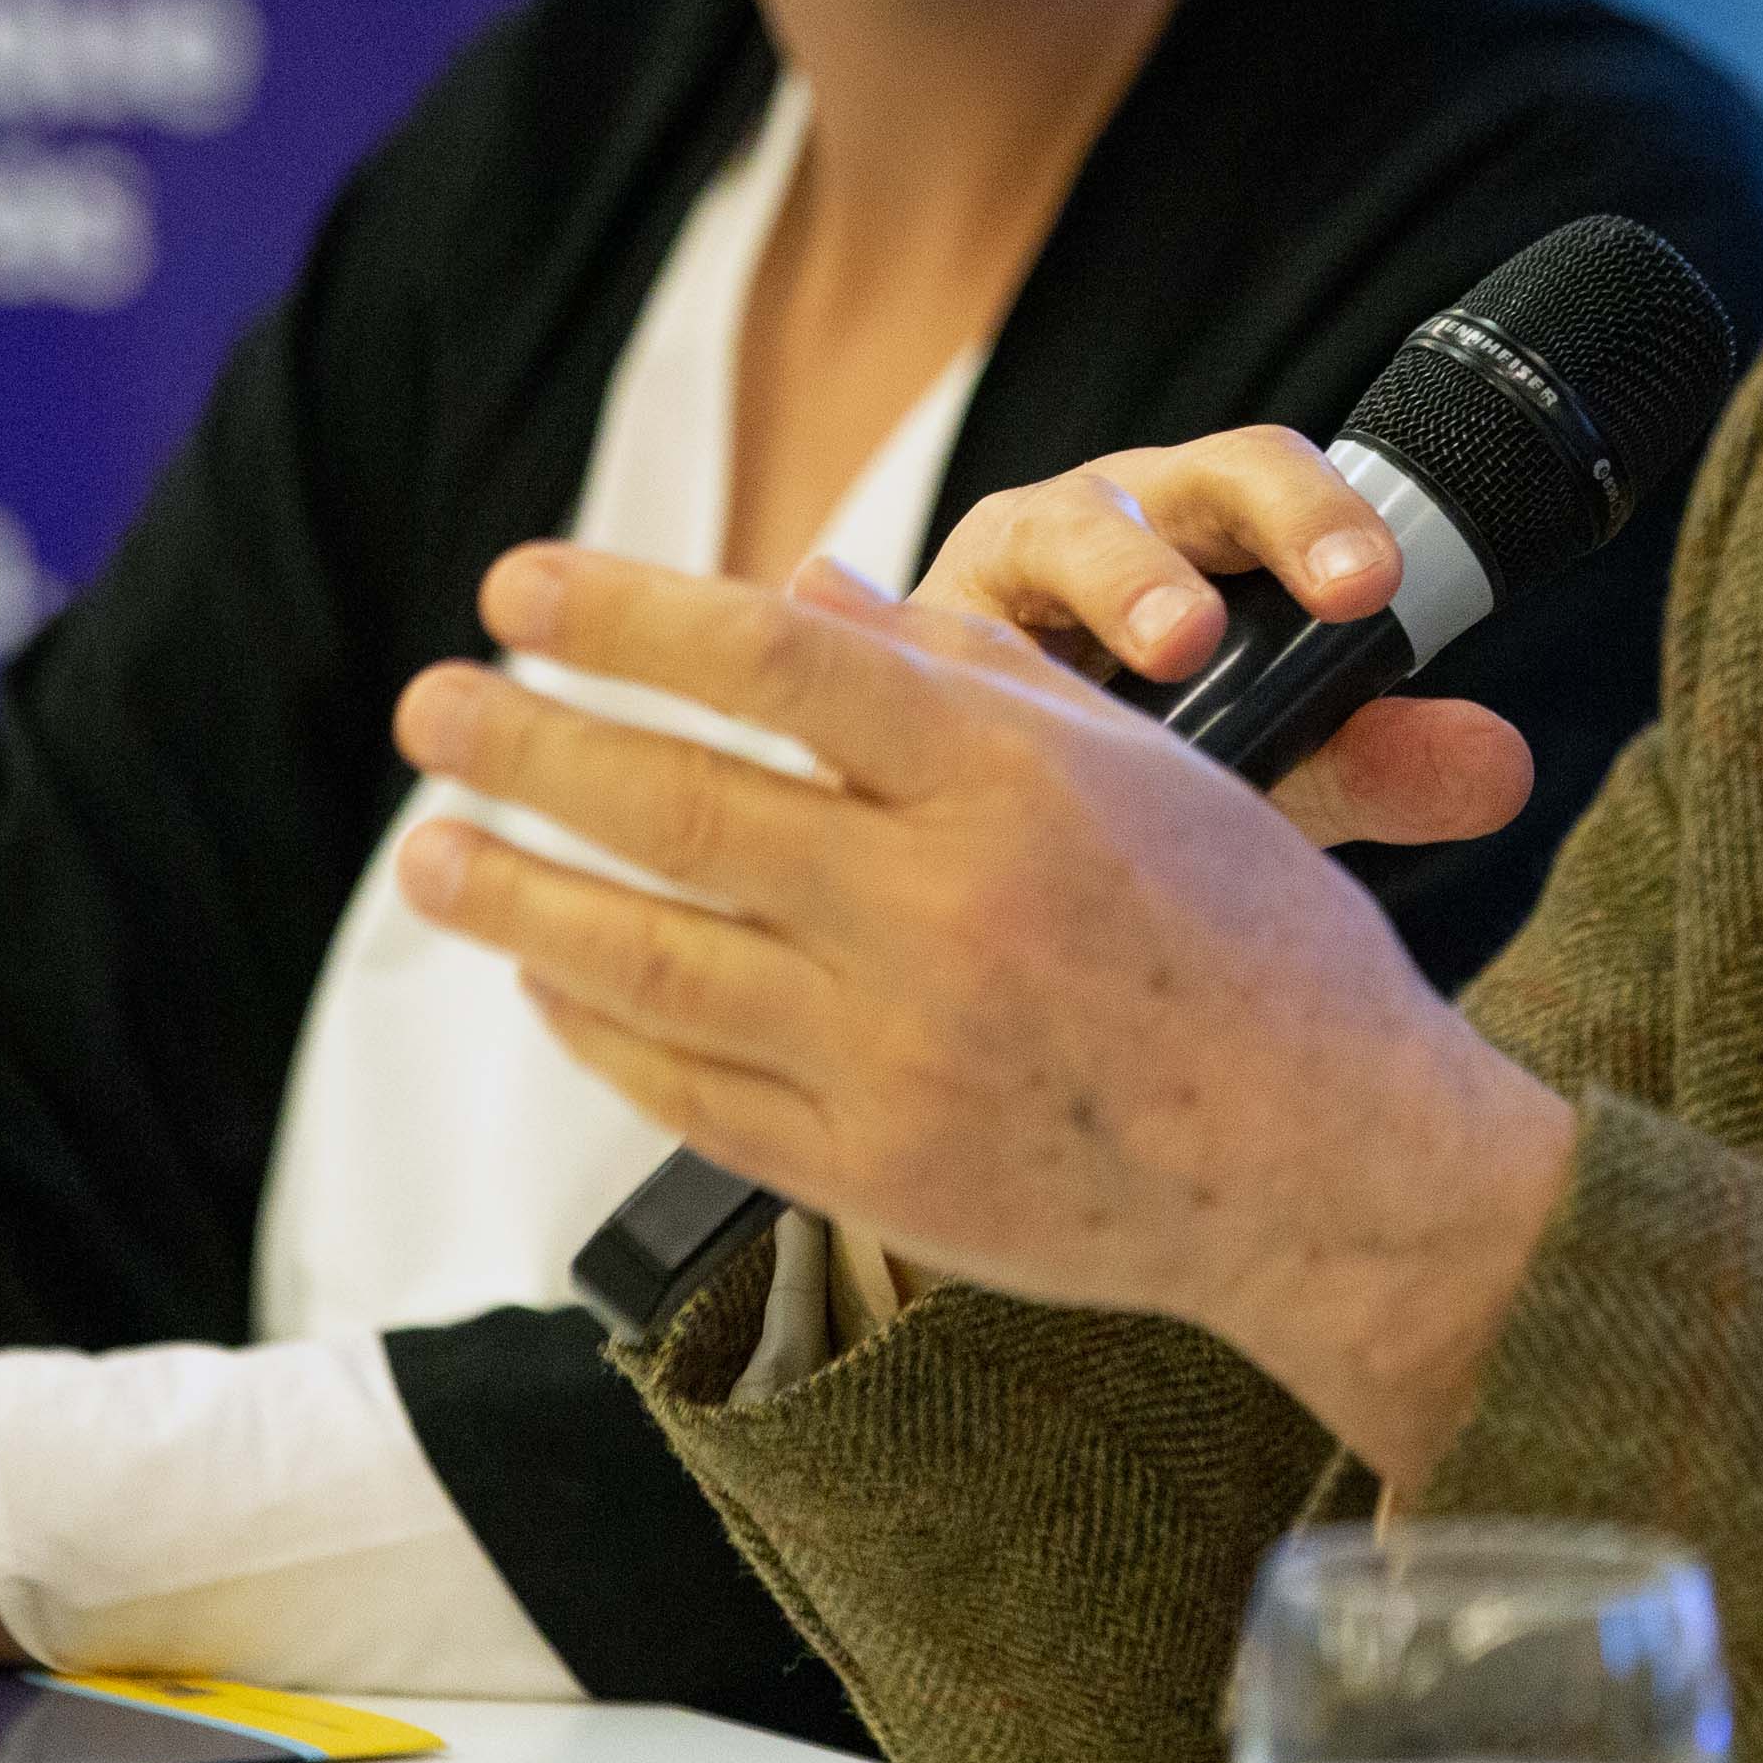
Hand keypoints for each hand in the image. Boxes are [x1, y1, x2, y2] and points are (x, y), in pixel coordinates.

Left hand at [392, 542, 1576, 1484]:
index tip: (518, 584)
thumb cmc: (1258, 947)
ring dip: (517, 898)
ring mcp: (902, 1056)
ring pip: (653, 960)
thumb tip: (806, 585)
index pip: (776, 664)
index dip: (628, 616)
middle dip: (530, 748)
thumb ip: (971, 677)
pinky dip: (601, 1025)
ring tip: (427, 854)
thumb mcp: (1149, 770)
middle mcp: (947, 913)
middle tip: (431, 704)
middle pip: (684, 807)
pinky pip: (691, 1091)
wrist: (1335, 1177)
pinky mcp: (879, 1177)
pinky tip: (547, 976)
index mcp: (1019, 785)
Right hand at [913, 423, 1536, 852]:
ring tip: (1164, 649)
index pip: (1262, 485)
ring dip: (1105, 583)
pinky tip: (911, 668)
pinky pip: (901, 631)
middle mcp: (1090, 525)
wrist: (992, 813)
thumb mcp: (1276, 775)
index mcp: (1194, 532)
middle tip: (1253, 617)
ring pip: (1035, 543)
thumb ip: (1378, 761)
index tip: (1376, 584)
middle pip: (1150, 493)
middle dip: (1202, 545)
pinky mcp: (889, 641)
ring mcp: (981, 577)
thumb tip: (1505, 765)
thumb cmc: (1150, 765)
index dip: (1318, 519)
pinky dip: (903, 642)